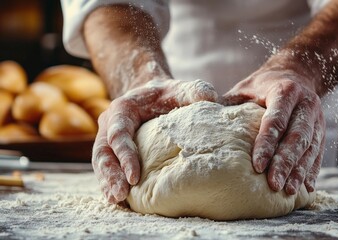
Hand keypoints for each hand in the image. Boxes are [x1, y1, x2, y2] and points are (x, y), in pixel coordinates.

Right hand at [93, 79, 217, 202]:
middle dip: (111, 174)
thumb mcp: (183, 89)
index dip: (124, 155)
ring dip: (109, 182)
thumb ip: (196, 91)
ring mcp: (110, 140)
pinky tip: (121, 201)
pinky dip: (113, 184)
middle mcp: (110, 125)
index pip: (118, 134)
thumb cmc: (170, 94)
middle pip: (103, 152)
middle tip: (121, 194)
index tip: (135, 176)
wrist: (156, 96)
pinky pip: (110, 169)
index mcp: (122, 110)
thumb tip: (213, 100)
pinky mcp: (116, 153)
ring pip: (102, 163)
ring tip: (118, 200)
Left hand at [222, 70, 324, 194]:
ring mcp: (317, 118)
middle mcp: (305, 103)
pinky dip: (312, 171)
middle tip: (273, 185)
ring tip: (288, 191)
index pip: (275, 120)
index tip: (257, 165)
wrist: (296, 74)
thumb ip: (228, 104)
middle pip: (297, 137)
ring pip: (310, 147)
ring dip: (299, 171)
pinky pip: (319, 153)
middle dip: (285, 163)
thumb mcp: (244, 89)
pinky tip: (305, 189)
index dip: (267, 144)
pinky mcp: (322, 130)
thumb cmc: (261, 86)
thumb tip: (200, 119)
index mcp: (284, 91)